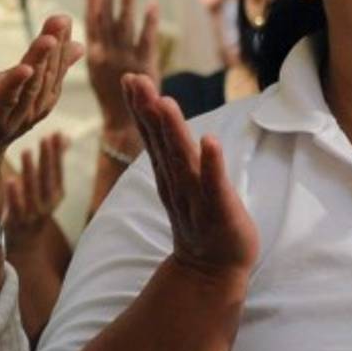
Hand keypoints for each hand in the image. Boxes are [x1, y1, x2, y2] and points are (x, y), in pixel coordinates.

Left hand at [0, 15, 82, 175]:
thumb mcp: (24, 85)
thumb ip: (50, 66)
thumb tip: (80, 45)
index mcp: (44, 98)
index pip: (56, 67)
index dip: (60, 43)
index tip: (65, 18)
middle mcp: (35, 108)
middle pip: (47, 74)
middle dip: (54, 46)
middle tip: (61, 20)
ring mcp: (14, 116)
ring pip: (30, 86)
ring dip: (39, 61)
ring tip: (47, 39)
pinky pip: (4, 102)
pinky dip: (14, 85)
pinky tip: (22, 69)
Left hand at [4, 132, 66, 254]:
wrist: (24, 246)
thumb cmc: (33, 209)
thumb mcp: (46, 188)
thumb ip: (54, 163)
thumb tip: (64, 136)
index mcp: (57, 194)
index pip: (58, 170)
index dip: (56, 153)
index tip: (53, 134)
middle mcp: (49, 204)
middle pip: (49, 178)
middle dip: (47, 158)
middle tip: (43, 138)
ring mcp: (34, 215)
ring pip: (34, 191)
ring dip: (31, 171)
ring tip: (26, 152)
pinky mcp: (17, 224)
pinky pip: (17, 208)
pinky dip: (15, 195)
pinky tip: (11, 180)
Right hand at [86, 0, 159, 131]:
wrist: (123, 122)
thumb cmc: (111, 96)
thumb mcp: (97, 71)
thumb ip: (97, 50)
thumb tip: (90, 33)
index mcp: (93, 55)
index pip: (91, 21)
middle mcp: (107, 54)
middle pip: (105, 18)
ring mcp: (125, 59)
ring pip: (125, 25)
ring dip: (126, 2)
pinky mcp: (144, 65)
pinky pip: (147, 39)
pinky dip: (149, 21)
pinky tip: (152, 5)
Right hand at [124, 74, 259, 281]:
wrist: (213, 272)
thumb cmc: (201, 222)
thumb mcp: (181, 185)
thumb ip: (171, 156)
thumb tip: (158, 125)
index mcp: (169, 175)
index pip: (153, 137)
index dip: (142, 108)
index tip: (130, 78)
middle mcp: (178, 183)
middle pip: (161, 142)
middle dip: (148, 110)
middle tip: (135, 79)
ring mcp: (197, 197)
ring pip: (182, 159)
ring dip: (173, 131)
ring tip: (164, 102)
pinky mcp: (220, 210)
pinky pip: (215, 184)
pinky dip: (211, 164)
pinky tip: (209, 141)